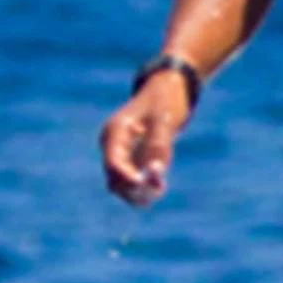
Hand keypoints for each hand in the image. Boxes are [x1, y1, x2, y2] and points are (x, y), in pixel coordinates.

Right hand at [101, 79, 194, 206]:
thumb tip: (156, 170)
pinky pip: (133, 183)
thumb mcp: (165, 118)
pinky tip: (160, 186)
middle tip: (157, 188)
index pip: (113, 161)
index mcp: (115, 131)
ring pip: (121, 185)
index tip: (142, 183)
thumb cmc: (165, 99)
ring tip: (159, 189)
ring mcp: (122, 154)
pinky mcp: (134, 160)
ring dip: (138, 193)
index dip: (126, 176)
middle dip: (133, 188)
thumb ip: (159, 143)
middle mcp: (113, 145)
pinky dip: (144, 189)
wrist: (169, 89)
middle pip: (114, 178)